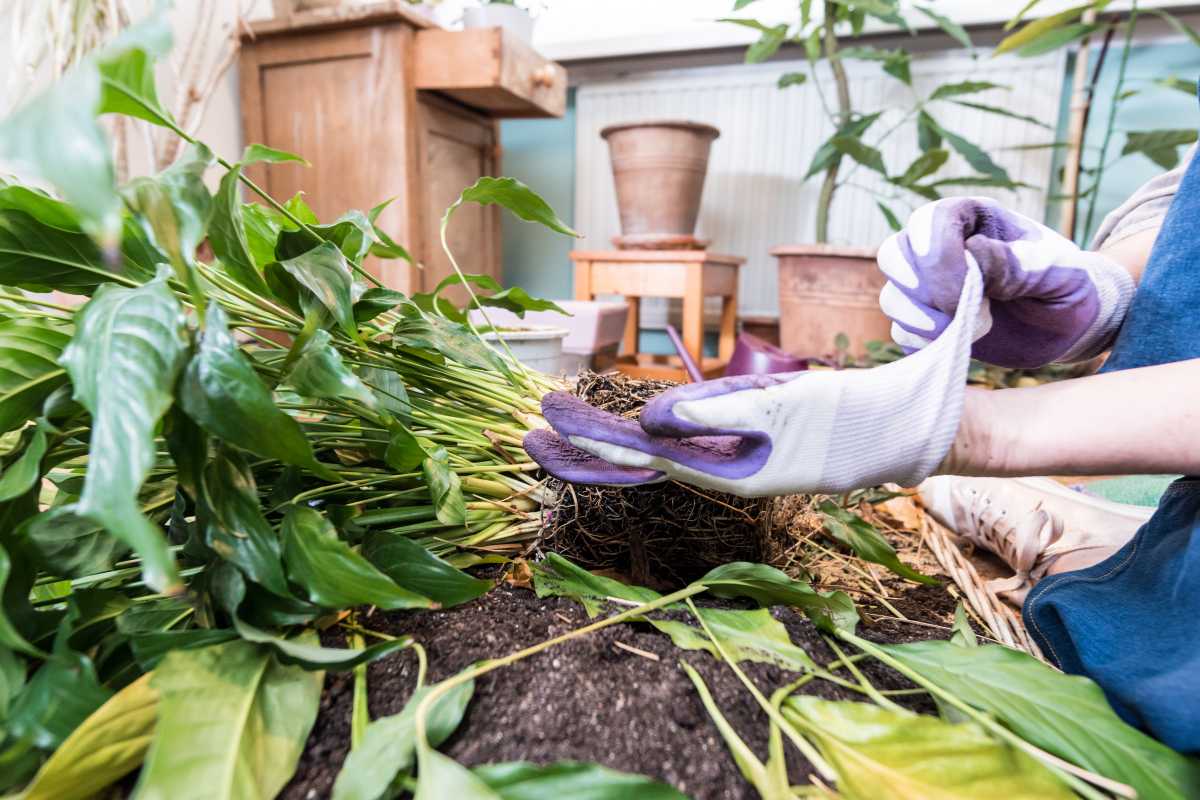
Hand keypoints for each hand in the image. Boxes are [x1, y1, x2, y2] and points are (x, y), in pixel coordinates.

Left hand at [525, 264, 983, 496]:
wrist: (890, 431)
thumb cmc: (842, 418)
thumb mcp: (777, 410)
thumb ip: (711, 416)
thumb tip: (646, 421)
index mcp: (719, 470)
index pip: (637, 456)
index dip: (589, 438)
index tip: (546, 417)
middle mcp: (713, 471)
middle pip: (632, 463)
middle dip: (580, 447)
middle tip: (528, 433)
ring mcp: (723, 460)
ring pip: (649, 455)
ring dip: (603, 442)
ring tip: (557, 429)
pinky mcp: (736, 446)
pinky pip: (676, 444)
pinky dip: (640, 437)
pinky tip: (619, 432)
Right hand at [877, 197, 1133, 368]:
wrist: (1069, 324)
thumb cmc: (1069, 286)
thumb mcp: (1060, 270)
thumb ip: (1017, 261)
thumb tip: (972, 254)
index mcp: (974, 220)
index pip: (929, 221)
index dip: (938, 257)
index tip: (972, 290)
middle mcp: (942, 247)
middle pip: (894, 254)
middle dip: (923, 290)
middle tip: (967, 311)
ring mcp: (929, 287)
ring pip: (894, 297)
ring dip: (924, 320)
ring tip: (975, 329)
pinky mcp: (926, 322)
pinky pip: (901, 332)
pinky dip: (925, 342)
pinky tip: (962, 342)